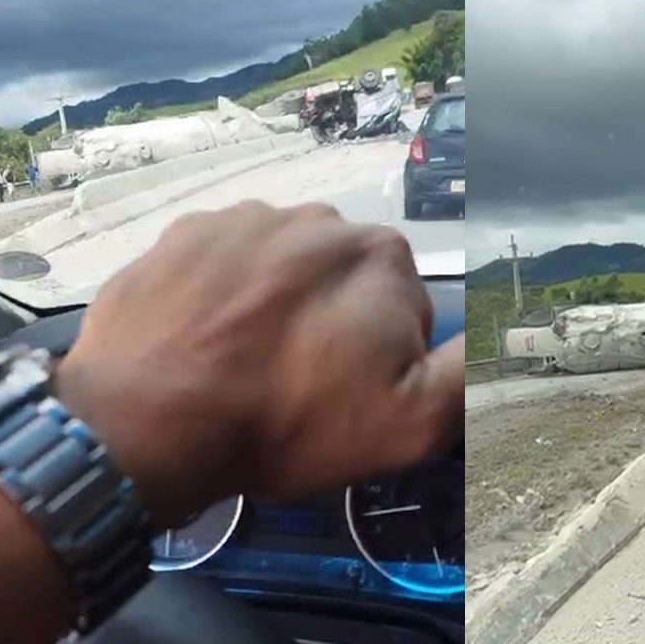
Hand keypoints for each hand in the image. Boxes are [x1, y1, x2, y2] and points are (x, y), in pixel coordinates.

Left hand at [53, 201, 463, 527]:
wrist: (147, 424)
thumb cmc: (288, 423)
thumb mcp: (411, 424)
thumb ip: (467, 377)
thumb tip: (497, 340)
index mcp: (382, 255)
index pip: (404, 311)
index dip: (382, 363)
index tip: (346, 400)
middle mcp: (316, 219)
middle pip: (343, 284)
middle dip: (330, 327)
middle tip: (294, 391)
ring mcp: (239, 220)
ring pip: (280, 272)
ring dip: (273, 310)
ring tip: (241, 370)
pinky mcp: (175, 237)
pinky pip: (218, 268)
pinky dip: (217, 301)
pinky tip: (201, 348)